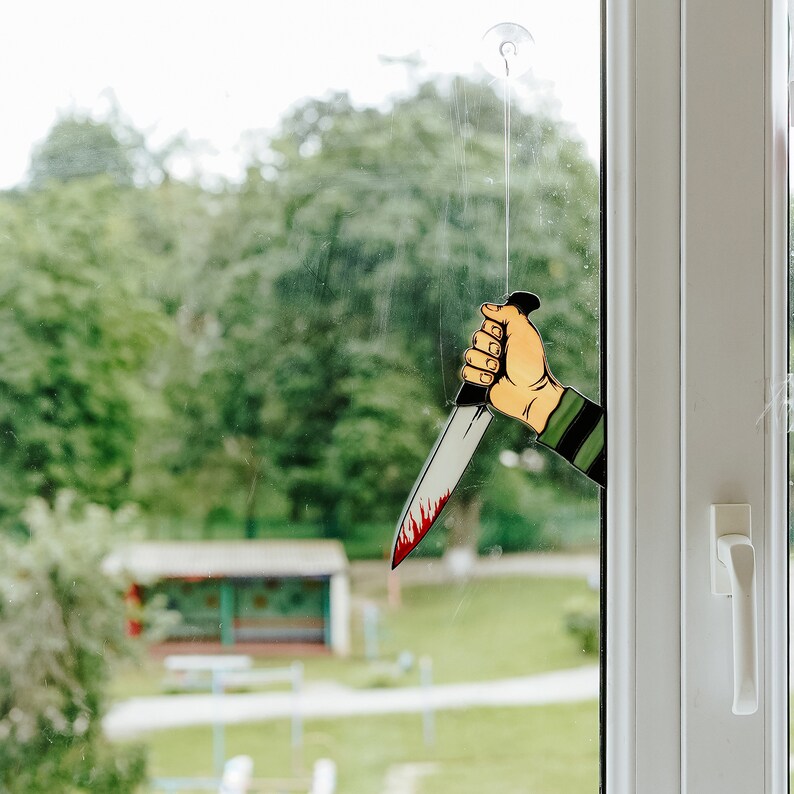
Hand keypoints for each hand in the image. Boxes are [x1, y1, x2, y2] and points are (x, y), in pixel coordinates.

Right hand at [461, 301, 564, 433]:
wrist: (531, 392)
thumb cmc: (531, 364)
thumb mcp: (524, 331)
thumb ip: (507, 313)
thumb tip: (486, 308)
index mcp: (504, 335)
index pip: (485, 324)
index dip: (494, 331)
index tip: (505, 337)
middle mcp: (493, 348)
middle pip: (476, 338)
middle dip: (490, 348)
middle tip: (503, 356)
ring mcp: (485, 364)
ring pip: (469, 355)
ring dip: (486, 363)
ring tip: (499, 370)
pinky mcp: (479, 380)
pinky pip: (466, 372)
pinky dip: (479, 376)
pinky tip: (492, 380)